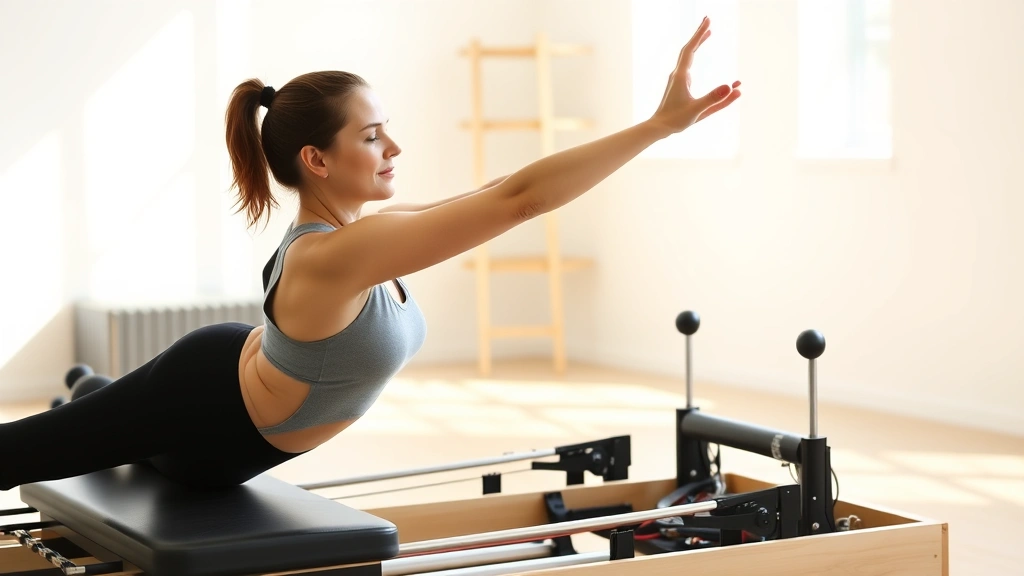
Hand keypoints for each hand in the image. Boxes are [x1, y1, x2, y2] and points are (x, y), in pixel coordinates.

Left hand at [649, 17, 741, 135]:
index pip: (690, 49)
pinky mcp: (678, 84)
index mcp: (681, 77)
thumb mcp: (697, 111)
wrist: (659, 127)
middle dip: (699, 34)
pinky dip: (694, 54)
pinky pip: (687, 64)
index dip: (699, 34)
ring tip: (707, 33)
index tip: (708, 21)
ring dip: (697, 43)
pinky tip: (696, 53)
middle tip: (708, 20)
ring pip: (687, 55)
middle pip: (688, 48)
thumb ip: (714, 99)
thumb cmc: (676, 120)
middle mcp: (678, 74)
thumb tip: (731, 87)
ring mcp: (677, 79)